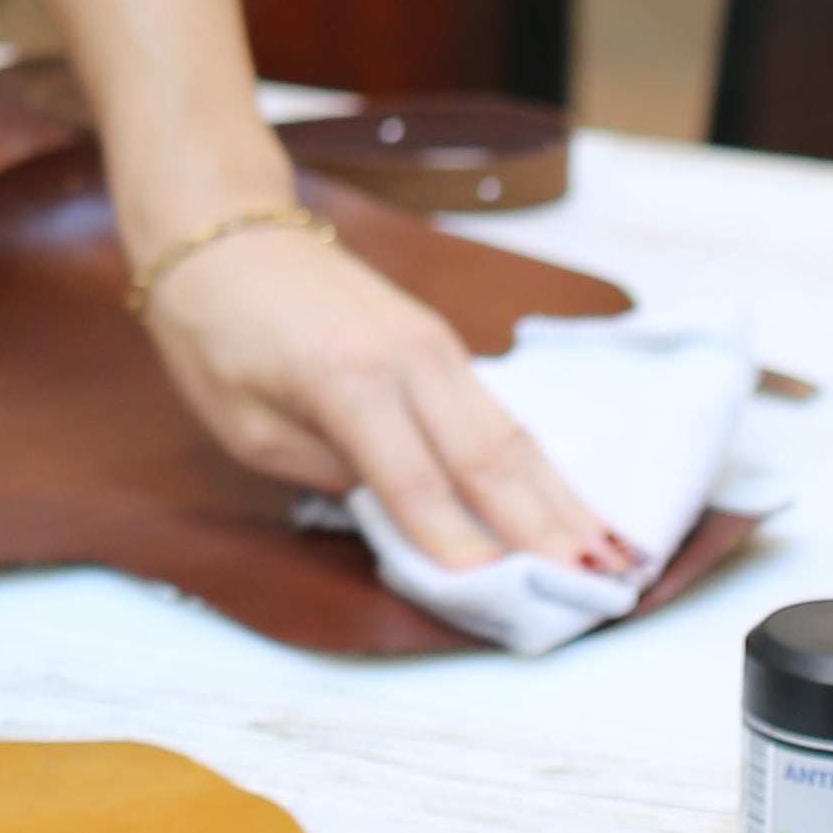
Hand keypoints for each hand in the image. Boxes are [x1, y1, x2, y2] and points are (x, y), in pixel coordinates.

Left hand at [139, 217, 626, 574]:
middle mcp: (408, 358)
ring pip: (512, 435)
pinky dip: (541, 466)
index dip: (460, 548)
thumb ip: (323, 472)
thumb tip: (396, 516)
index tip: (503, 603)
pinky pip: (500, 415)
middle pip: (490, 459)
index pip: (417, 483)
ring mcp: (435, 345)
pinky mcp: (442, 344)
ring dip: (564, 500)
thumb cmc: (214, 331)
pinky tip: (573, 505)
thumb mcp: (242, 423)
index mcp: (347, 378)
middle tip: (598, 593)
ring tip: (617, 558)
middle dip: (545, 531)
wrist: (223, 229)